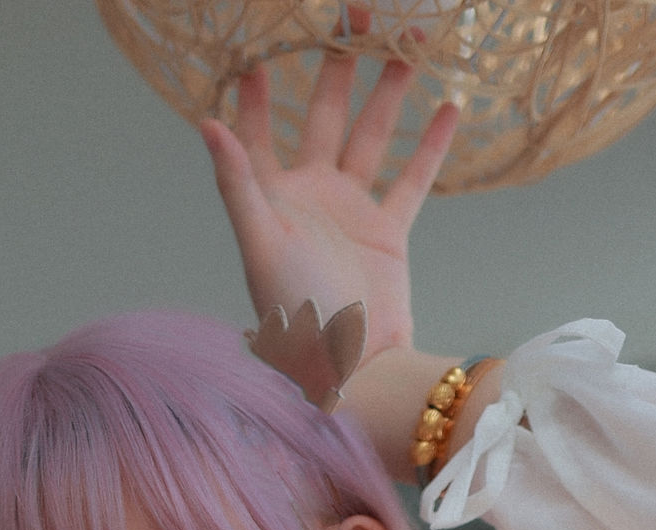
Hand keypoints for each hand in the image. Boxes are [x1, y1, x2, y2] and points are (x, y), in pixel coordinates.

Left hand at [201, 55, 457, 361]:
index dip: (255, 95)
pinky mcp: (388, 232)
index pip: (258, 135)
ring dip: (386, 94)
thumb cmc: (295, 316)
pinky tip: (448, 107)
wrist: (349, 368)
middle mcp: (311, 197)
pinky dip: (431, 146)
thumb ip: (237, 182)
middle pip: (322, 117)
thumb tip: (206, 122)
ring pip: (371, 137)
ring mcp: (351, 211)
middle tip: (350, 18)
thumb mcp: (260, 243)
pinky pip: (412, 180)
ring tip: (403, 47)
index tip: (258, 50)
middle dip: (334, 69)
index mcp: (273, 199)